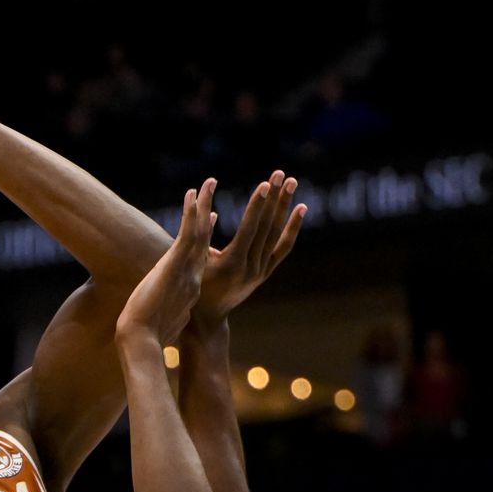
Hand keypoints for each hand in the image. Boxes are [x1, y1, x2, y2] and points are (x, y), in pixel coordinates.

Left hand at [116, 181, 215, 349]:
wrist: (142, 342)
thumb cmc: (146, 337)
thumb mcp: (160, 321)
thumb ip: (167, 314)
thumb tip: (161, 319)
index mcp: (187, 287)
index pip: (199, 256)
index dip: (205, 235)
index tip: (209, 217)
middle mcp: (191, 276)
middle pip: (204, 239)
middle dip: (209, 213)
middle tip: (214, 192)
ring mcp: (185, 270)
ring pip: (199, 232)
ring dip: (204, 204)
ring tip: (209, 182)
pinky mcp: (175, 266)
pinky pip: (188, 235)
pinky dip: (192, 214)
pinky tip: (194, 194)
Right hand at [194, 170, 304, 328]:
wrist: (208, 317)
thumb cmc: (192, 287)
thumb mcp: (192, 262)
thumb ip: (199, 237)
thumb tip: (207, 210)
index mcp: (231, 264)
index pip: (250, 229)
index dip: (258, 205)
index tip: (265, 184)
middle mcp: (250, 267)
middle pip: (267, 226)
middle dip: (274, 198)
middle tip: (281, 174)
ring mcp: (261, 270)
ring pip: (277, 233)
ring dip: (284, 206)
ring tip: (291, 182)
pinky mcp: (265, 272)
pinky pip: (283, 247)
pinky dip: (292, 228)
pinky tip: (300, 209)